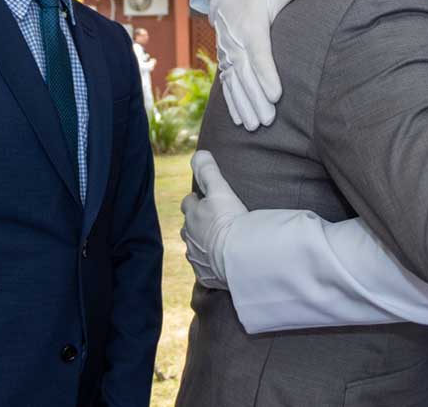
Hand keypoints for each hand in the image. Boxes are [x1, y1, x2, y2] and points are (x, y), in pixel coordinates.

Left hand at [180, 150, 248, 289]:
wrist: (238, 256)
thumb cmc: (230, 220)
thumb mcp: (221, 189)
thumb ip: (209, 170)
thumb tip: (198, 153)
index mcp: (192, 215)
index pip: (189, 203)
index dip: (196, 201)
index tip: (206, 201)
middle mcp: (190, 237)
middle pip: (189, 227)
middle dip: (197, 224)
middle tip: (213, 222)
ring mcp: (196, 258)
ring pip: (194, 248)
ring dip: (202, 244)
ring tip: (218, 244)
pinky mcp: (205, 275)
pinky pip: (204, 270)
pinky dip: (210, 266)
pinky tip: (222, 264)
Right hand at [210, 0, 319, 130]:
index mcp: (251, 27)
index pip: (259, 54)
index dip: (266, 74)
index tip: (276, 94)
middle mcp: (236, 43)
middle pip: (246, 75)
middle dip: (256, 99)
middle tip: (268, 120)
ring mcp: (228, 54)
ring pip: (235, 84)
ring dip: (244, 106)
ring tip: (255, 126)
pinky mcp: (225, 62)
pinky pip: (228, 86)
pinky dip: (233, 104)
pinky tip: (241, 121)